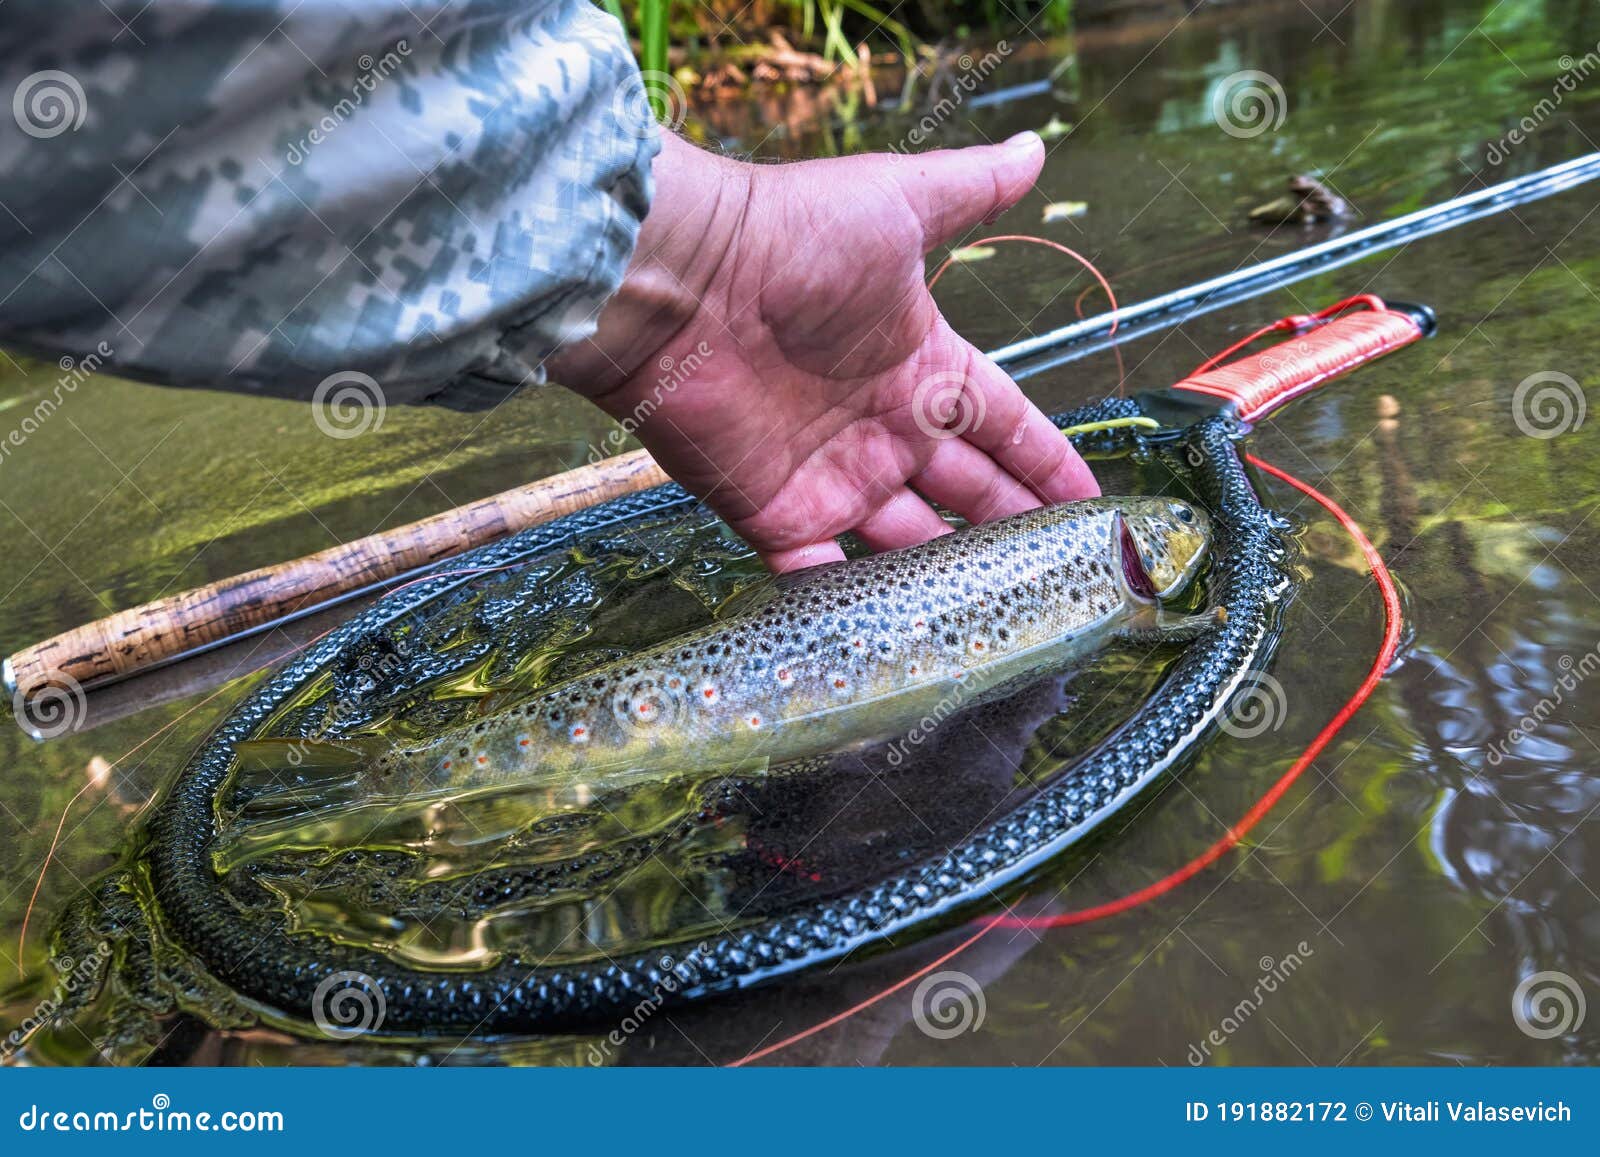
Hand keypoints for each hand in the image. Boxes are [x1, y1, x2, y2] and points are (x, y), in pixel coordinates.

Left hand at [547, 131, 1098, 571]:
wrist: (678, 284)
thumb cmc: (788, 236)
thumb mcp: (897, 204)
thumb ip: (968, 191)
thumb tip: (1035, 148)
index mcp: (920, 364)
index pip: (1002, 423)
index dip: (1046, 462)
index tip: (1089, 502)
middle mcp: (882, 427)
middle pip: (965, 492)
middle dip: (1010, 530)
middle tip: (1061, 577)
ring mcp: (830, 477)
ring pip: (906, 542)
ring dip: (947, 576)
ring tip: (1002, 619)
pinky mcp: (775, 516)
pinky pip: (820, 576)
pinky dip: (851, 608)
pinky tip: (900, 639)